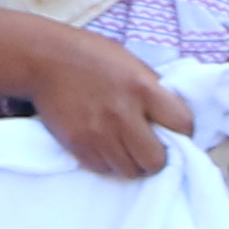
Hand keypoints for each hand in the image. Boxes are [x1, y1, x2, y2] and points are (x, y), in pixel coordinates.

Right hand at [28, 27, 198, 180]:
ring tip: (124, 147)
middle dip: (156, 157)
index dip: (184, 131)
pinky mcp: (78, 145)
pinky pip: (103, 169)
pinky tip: (104, 146)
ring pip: (129, 171)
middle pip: (155, 160)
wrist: (43, 59)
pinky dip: (107, 163)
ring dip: (131, 163)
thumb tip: (171, 115)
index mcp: (143, 88)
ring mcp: (99, 133)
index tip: (176, 131)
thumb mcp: (130, 63)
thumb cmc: (90, 56)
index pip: (182, 124)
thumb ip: (152, 89)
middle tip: (148, 147)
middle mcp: (123, 114)